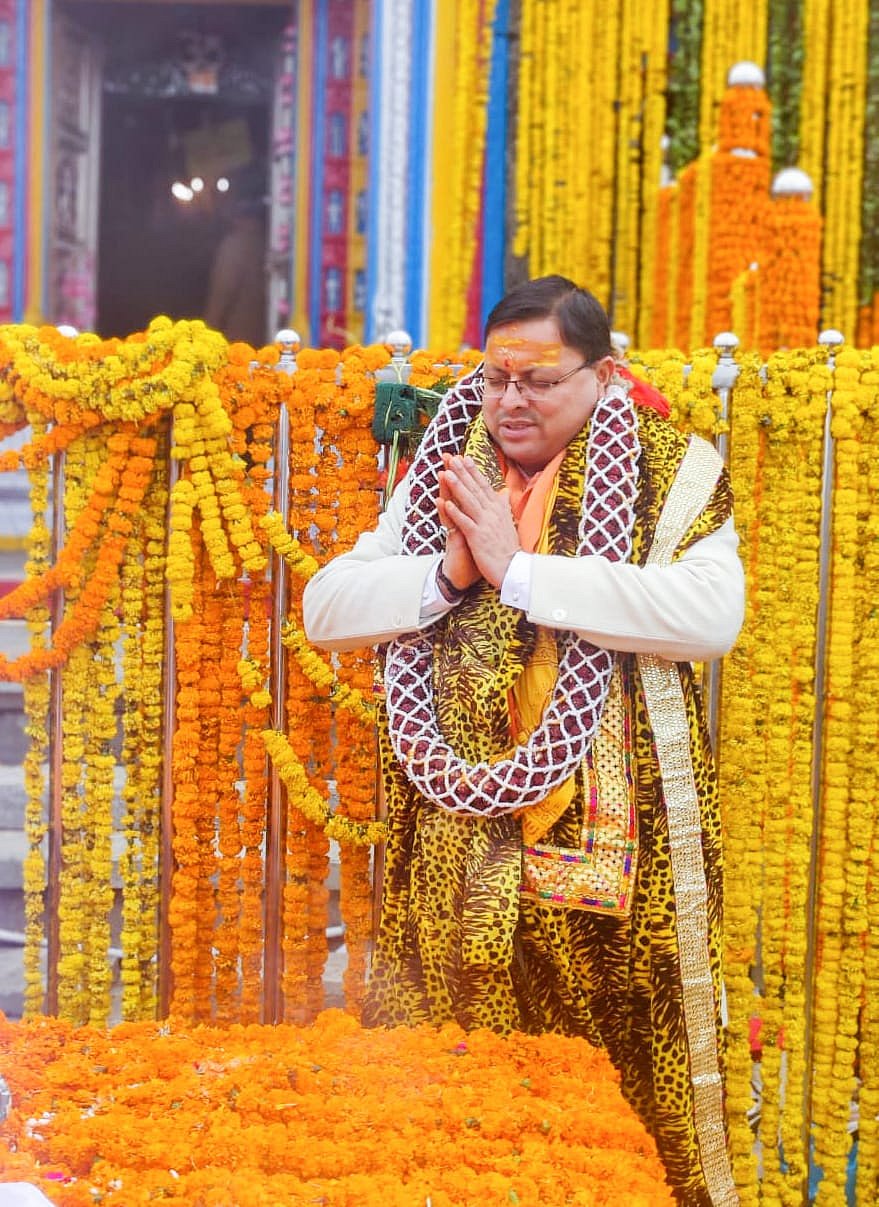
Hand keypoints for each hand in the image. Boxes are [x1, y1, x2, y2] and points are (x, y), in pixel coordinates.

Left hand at [438, 454, 520, 587]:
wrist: (514, 568)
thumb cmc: (509, 547)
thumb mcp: (509, 522)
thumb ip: (504, 506)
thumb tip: (505, 492)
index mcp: (499, 509)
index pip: (484, 486)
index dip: (473, 471)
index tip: (464, 457)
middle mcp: (493, 513)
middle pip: (475, 489)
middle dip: (463, 472)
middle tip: (452, 458)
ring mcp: (485, 524)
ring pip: (469, 501)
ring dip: (458, 486)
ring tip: (447, 473)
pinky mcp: (478, 537)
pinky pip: (465, 522)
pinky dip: (456, 512)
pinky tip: (446, 503)